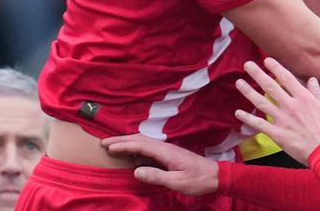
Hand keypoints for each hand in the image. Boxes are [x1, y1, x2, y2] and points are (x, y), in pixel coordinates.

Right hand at [102, 134, 219, 195]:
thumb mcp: (177, 182)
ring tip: (113, 146)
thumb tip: (136, 170)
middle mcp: (165, 148)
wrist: (215, 175)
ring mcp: (167, 150)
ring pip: (144, 142)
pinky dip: (136, 148)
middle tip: (104, 143)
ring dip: (128, 142)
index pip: (140, 145)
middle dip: (121, 140)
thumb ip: (157, 176)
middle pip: (140, 139)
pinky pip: (149, 149)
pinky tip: (131, 155)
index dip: (123, 145)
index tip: (108, 146)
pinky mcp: (169, 155)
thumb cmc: (198, 180)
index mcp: (166, 152)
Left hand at [234, 58, 319, 164]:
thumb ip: (317, 93)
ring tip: (239, 82)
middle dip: (258, 74)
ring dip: (249, 92)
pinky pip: (259, 124)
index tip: (267, 61)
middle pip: (270, 86)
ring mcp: (282, 119)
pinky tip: (238, 112)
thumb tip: (312, 80)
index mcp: (304, 98)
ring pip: (261, 102)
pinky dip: (248, 118)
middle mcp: (291, 105)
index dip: (275, 68)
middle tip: (247, 65)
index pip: (286, 78)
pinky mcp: (277, 134)